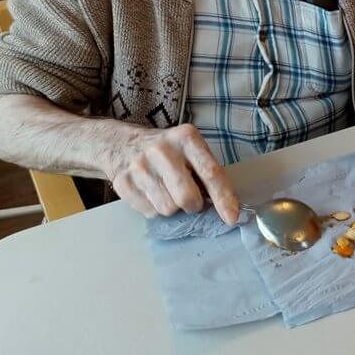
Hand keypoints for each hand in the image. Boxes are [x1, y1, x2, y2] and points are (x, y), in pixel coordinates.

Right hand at [108, 123, 240, 222]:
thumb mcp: (189, 148)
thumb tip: (226, 206)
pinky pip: (150, 213)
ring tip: (167, 191)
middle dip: (193, 205)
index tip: (232, 217)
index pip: (210, 172)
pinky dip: (155, 209)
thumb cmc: (166, 150)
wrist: (122, 144)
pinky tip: (152, 193)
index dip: (223, 198)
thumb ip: (206, 172)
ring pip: (168, 209)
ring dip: (173, 208)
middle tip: (190, 198)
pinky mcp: (123, 183)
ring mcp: (140, 167)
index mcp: (186, 138)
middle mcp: (162, 150)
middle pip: (187, 197)